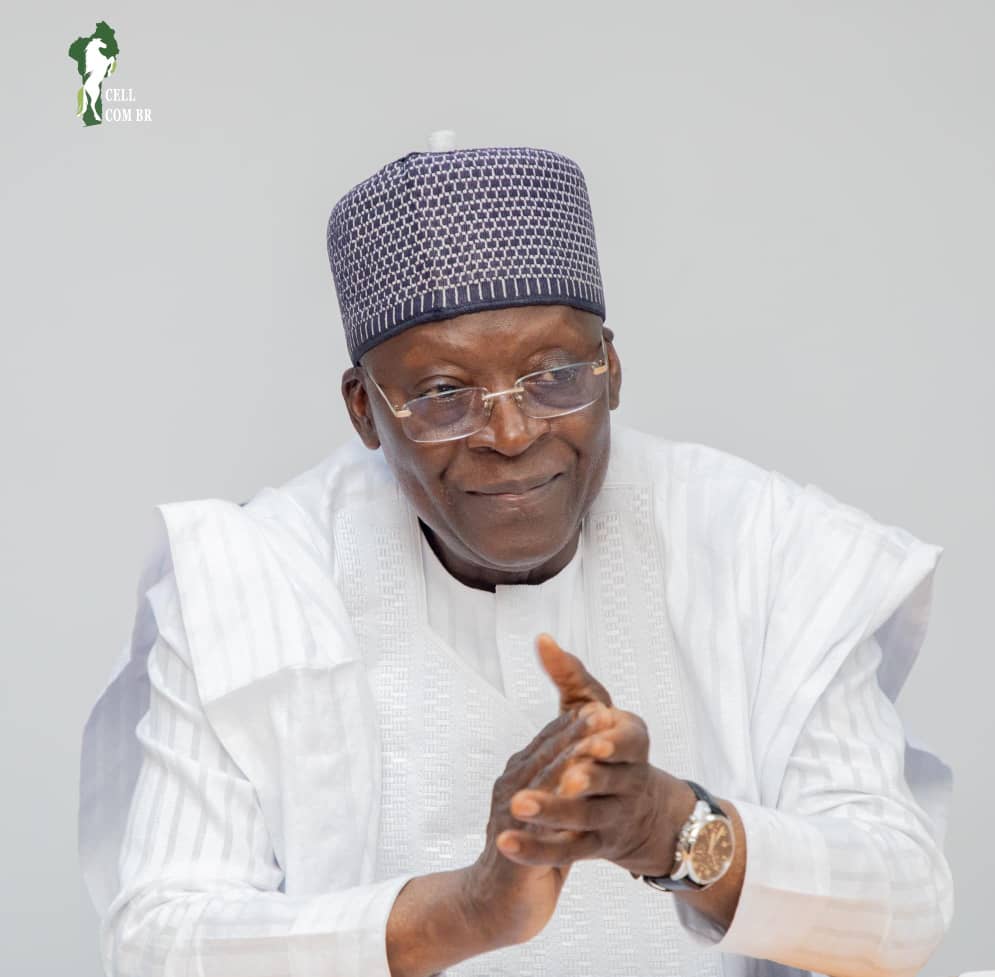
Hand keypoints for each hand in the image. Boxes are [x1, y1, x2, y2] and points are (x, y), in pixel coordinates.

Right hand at [465, 706, 610, 947]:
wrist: (495, 906)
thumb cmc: (528, 857)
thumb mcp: (552, 813)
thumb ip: (566, 783)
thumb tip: (588, 754)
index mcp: (521, 775)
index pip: (551, 740)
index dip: (576, 722)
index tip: (602, 703)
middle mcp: (512, 786)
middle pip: (547, 751)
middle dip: (575, 731)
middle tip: (602, 710)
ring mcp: (510, 812)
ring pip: (542, 778)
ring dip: (567, 758)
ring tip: (592, 742)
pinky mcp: (513, 843)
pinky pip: (537, 819)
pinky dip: (555, 800)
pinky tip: (575, 790)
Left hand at [496, 634, 693, 877]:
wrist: (640, 810)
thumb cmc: (608, 744)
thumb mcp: (596, 707)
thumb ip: (571, 675)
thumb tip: (542, 639)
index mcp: (634, 742)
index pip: (630, 743)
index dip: (612, 745)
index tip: (591, 744)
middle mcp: (630, 780)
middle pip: (609, 781)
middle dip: (587, 779)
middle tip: (565, 778)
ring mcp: (614, 815)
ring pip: (586, 817)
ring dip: (554, 812)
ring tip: (520, 806)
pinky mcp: (595, 845)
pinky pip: (567, 850)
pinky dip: (537, 848)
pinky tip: (507, 842)